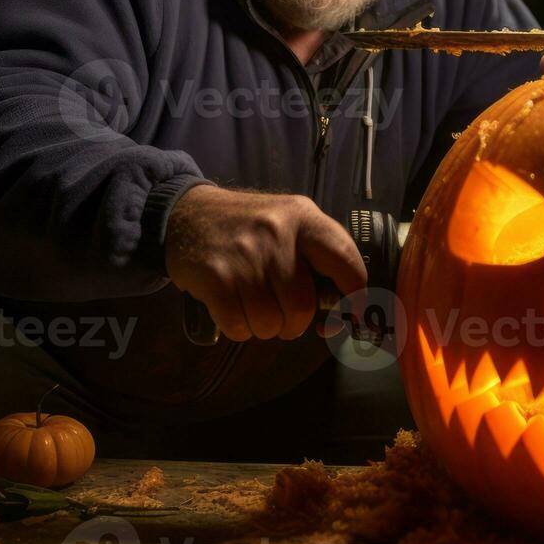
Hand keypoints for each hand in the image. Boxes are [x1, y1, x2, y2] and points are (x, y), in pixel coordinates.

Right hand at [164, 184, 366, 340]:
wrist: (187, 215)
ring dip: (265, 327)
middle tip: (283, 315)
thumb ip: (318, 257)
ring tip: (254, 306)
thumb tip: (348, 310)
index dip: (356, 296)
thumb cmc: (248, 227)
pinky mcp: (215, 277)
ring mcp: (244, 255)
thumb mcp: (288, 222)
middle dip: (294, 323)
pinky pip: (239, 327)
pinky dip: (239, 328)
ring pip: (271, 323)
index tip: (355, 313)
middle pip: (302, 306)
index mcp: (303, 217)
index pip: (345, 261)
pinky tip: (233, 307)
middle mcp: (276, 233)